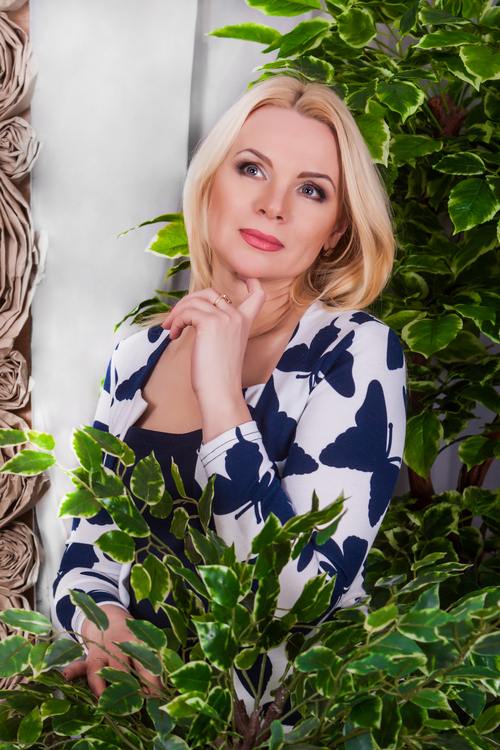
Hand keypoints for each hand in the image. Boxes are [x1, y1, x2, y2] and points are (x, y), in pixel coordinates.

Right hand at [63, 605, 161, 697]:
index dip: (151, 683)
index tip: (156, 699)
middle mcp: (118, 648)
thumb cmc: (132, 643)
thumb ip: (151, 673)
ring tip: (102, 702)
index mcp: (137, 646)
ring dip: (99, 686)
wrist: (112, 621)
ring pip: (98, 670)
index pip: (145, 666)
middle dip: (124, 688)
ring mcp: (101, 653)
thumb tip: (158, 699)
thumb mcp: (145, 651)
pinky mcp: (88, 659)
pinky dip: (72, 671)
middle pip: (120, 669)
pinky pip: (79, 665)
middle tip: (129, 706)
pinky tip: (65, 678)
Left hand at [162, 278, 265, 442]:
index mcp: (244, 323)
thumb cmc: (218, 377)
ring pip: (195, 301)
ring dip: (177, 313)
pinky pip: (187, 311)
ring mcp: (226, 318)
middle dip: (188, 301)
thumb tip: (191, 315)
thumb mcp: (221, 346)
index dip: (251, 280)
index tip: (243, 275)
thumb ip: (216, 328)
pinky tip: (174, 335)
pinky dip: (176, 321)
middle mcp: (237, 317)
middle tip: (175, 319)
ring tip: (171, 329)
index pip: (257, 294)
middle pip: (210, 292)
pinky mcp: (210, 323)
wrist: (220, 393)